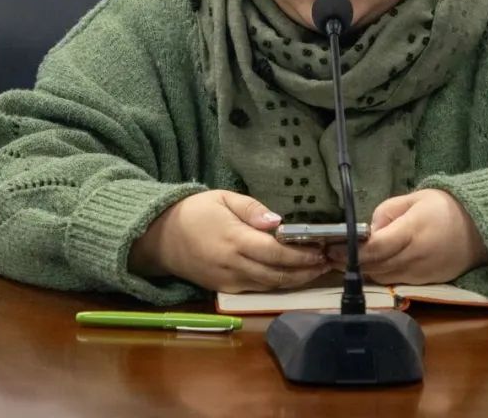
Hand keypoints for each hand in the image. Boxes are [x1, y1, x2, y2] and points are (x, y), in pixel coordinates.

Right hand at [128, 190, 330, 292]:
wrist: (160, 236)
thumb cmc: (195, 212)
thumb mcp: (223, 198)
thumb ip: (252, 209)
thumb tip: (278, 222)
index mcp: (234, 240)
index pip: (276, 253)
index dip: (301, 255)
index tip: (321, 249)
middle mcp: (233, 265)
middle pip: (278, 274)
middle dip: (306, 271)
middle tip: (327, 262)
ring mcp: (228, 281)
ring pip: (270, 285)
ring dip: (296, 280)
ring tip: (317, 270)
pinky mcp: (224, 289)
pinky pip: (257, 288)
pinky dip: (278, 284)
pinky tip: (292, 275)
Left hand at [327, 189, 487, 284]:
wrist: (483, 229)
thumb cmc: (446, 207)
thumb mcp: (415, 198)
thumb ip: (387, 212)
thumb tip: (369, 231)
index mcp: (412, 232)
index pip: (374, 248)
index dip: (349, 251)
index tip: (330, 247)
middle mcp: (415, 257)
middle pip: (374, 266)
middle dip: (351, 262)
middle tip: (331, 254)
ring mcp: (421, 273)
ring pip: (382, 277)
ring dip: (365, 270)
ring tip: (348, 259)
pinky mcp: (426, 282)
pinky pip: (396, 281)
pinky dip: (382, 274)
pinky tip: (373, 264)